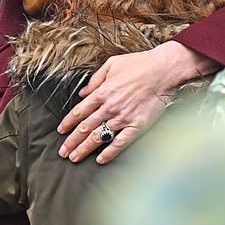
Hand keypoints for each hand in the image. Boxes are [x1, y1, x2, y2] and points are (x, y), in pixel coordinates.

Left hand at [57, 42, 216, 164]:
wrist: (163, 70)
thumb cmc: (139, 64)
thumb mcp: (112, 64)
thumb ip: (95, 79)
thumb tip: (82, 92)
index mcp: (103, 92)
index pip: (80, 111)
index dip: (68, 122)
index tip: (61, 131)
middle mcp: (110, 107)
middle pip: (85, 127)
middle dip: (72, 141)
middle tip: (63, 152)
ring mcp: (123, 118)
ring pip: (99, 137)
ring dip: (84, 149)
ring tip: (74, 158)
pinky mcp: (137, 126)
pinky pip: (120, 143)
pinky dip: (109, 153)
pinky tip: (100, 160)